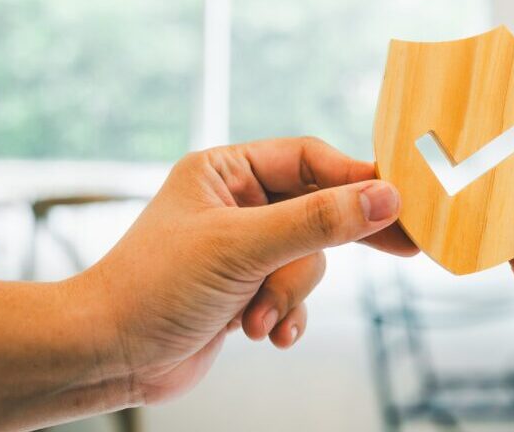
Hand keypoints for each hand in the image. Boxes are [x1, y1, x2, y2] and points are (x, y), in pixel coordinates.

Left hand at [79, 137, 416, 404]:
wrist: (109, 355)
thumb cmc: (152, 287)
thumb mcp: (243, 247)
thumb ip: (318, 221)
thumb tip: (384, 198)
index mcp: (225, 170)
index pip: (308, 159)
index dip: (355, 178)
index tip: (399, 199)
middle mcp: (236, 203)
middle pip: (317, 210)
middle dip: (333, 243)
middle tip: (404, 246)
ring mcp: (243, 248)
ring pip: (308, 260)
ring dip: (288, 294)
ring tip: (260, 319)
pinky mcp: (246, 287)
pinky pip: (293, 293)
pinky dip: (285, 315)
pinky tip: (267, 334)